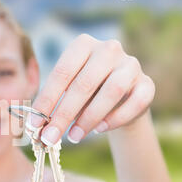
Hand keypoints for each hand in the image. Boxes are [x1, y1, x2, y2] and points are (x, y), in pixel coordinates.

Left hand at [30, 34, 154, 144]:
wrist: (118, 99)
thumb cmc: (84, 94)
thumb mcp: (65, 93)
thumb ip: (52, 105)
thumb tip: (35, 127)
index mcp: (82, 45)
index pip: (61, 72)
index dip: (47, 100)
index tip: (34, 124)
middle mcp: (108, 49)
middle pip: (84, 84)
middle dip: (64, 114)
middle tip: (50, 136)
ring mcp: (131, 64)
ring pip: (112, 91)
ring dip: (89, 118)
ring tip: (73, 136)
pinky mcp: (147, 83)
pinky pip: (135, 102)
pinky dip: (116, 118)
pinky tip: (100, 129)